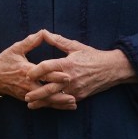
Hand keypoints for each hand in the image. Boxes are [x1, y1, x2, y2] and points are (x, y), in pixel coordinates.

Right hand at [0, 30, 69, 101]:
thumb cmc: (5, 61)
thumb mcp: (16, 48)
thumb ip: (30, 41)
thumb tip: (43, 33)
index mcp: (26, 70)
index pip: (43, 74)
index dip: (56, 76)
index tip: (68, 76)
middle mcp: (27, 84)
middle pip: (46, 91)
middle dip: (60, 94)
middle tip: (74, 95)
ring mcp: (26, 93)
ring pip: (45, 100)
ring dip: (59, 103)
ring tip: (73, 104)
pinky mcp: (26, 99)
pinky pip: (41, 103)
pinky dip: (53, 106)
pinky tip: (64, 107)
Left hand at [23, 32, 137, 108]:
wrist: (112, 69)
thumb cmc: (92, 56)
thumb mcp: (75, 46)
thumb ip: (58, 40)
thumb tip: (43, 32)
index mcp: (67, 63)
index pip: (47, 67)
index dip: (36, 71)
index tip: (26, 74)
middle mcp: (70, 78)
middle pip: (49, 87)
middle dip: (36, 93)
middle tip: (25, 96)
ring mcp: (75, 89)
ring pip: (56, 97)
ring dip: (43, 102)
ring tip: (31, 105)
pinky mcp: (80, 96)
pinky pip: (64, 101)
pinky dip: (54, 104)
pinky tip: (46, 106)